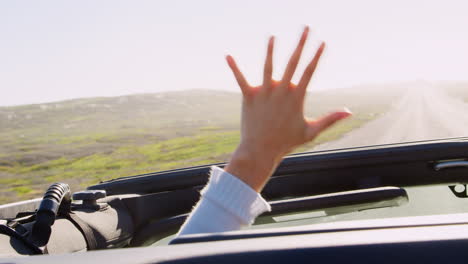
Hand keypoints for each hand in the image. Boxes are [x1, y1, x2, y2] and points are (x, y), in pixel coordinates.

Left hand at [224, 26, 351, 191]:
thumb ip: (330, 119)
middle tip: (306, 29)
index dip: (317, 56)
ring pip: (268, 67)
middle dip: (301, 44)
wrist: (261, 150)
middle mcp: (280, 91)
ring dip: (270, 50)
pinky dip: (234, 68)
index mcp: (296, 97)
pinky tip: (228, 56)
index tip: (322, 43)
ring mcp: (264, 93)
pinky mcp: (248, 97)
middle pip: (292, 62)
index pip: (309, 71)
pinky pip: (240, 79)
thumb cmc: (286, 142)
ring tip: (272, 36)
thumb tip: (349, 112)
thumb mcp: (311, 132)